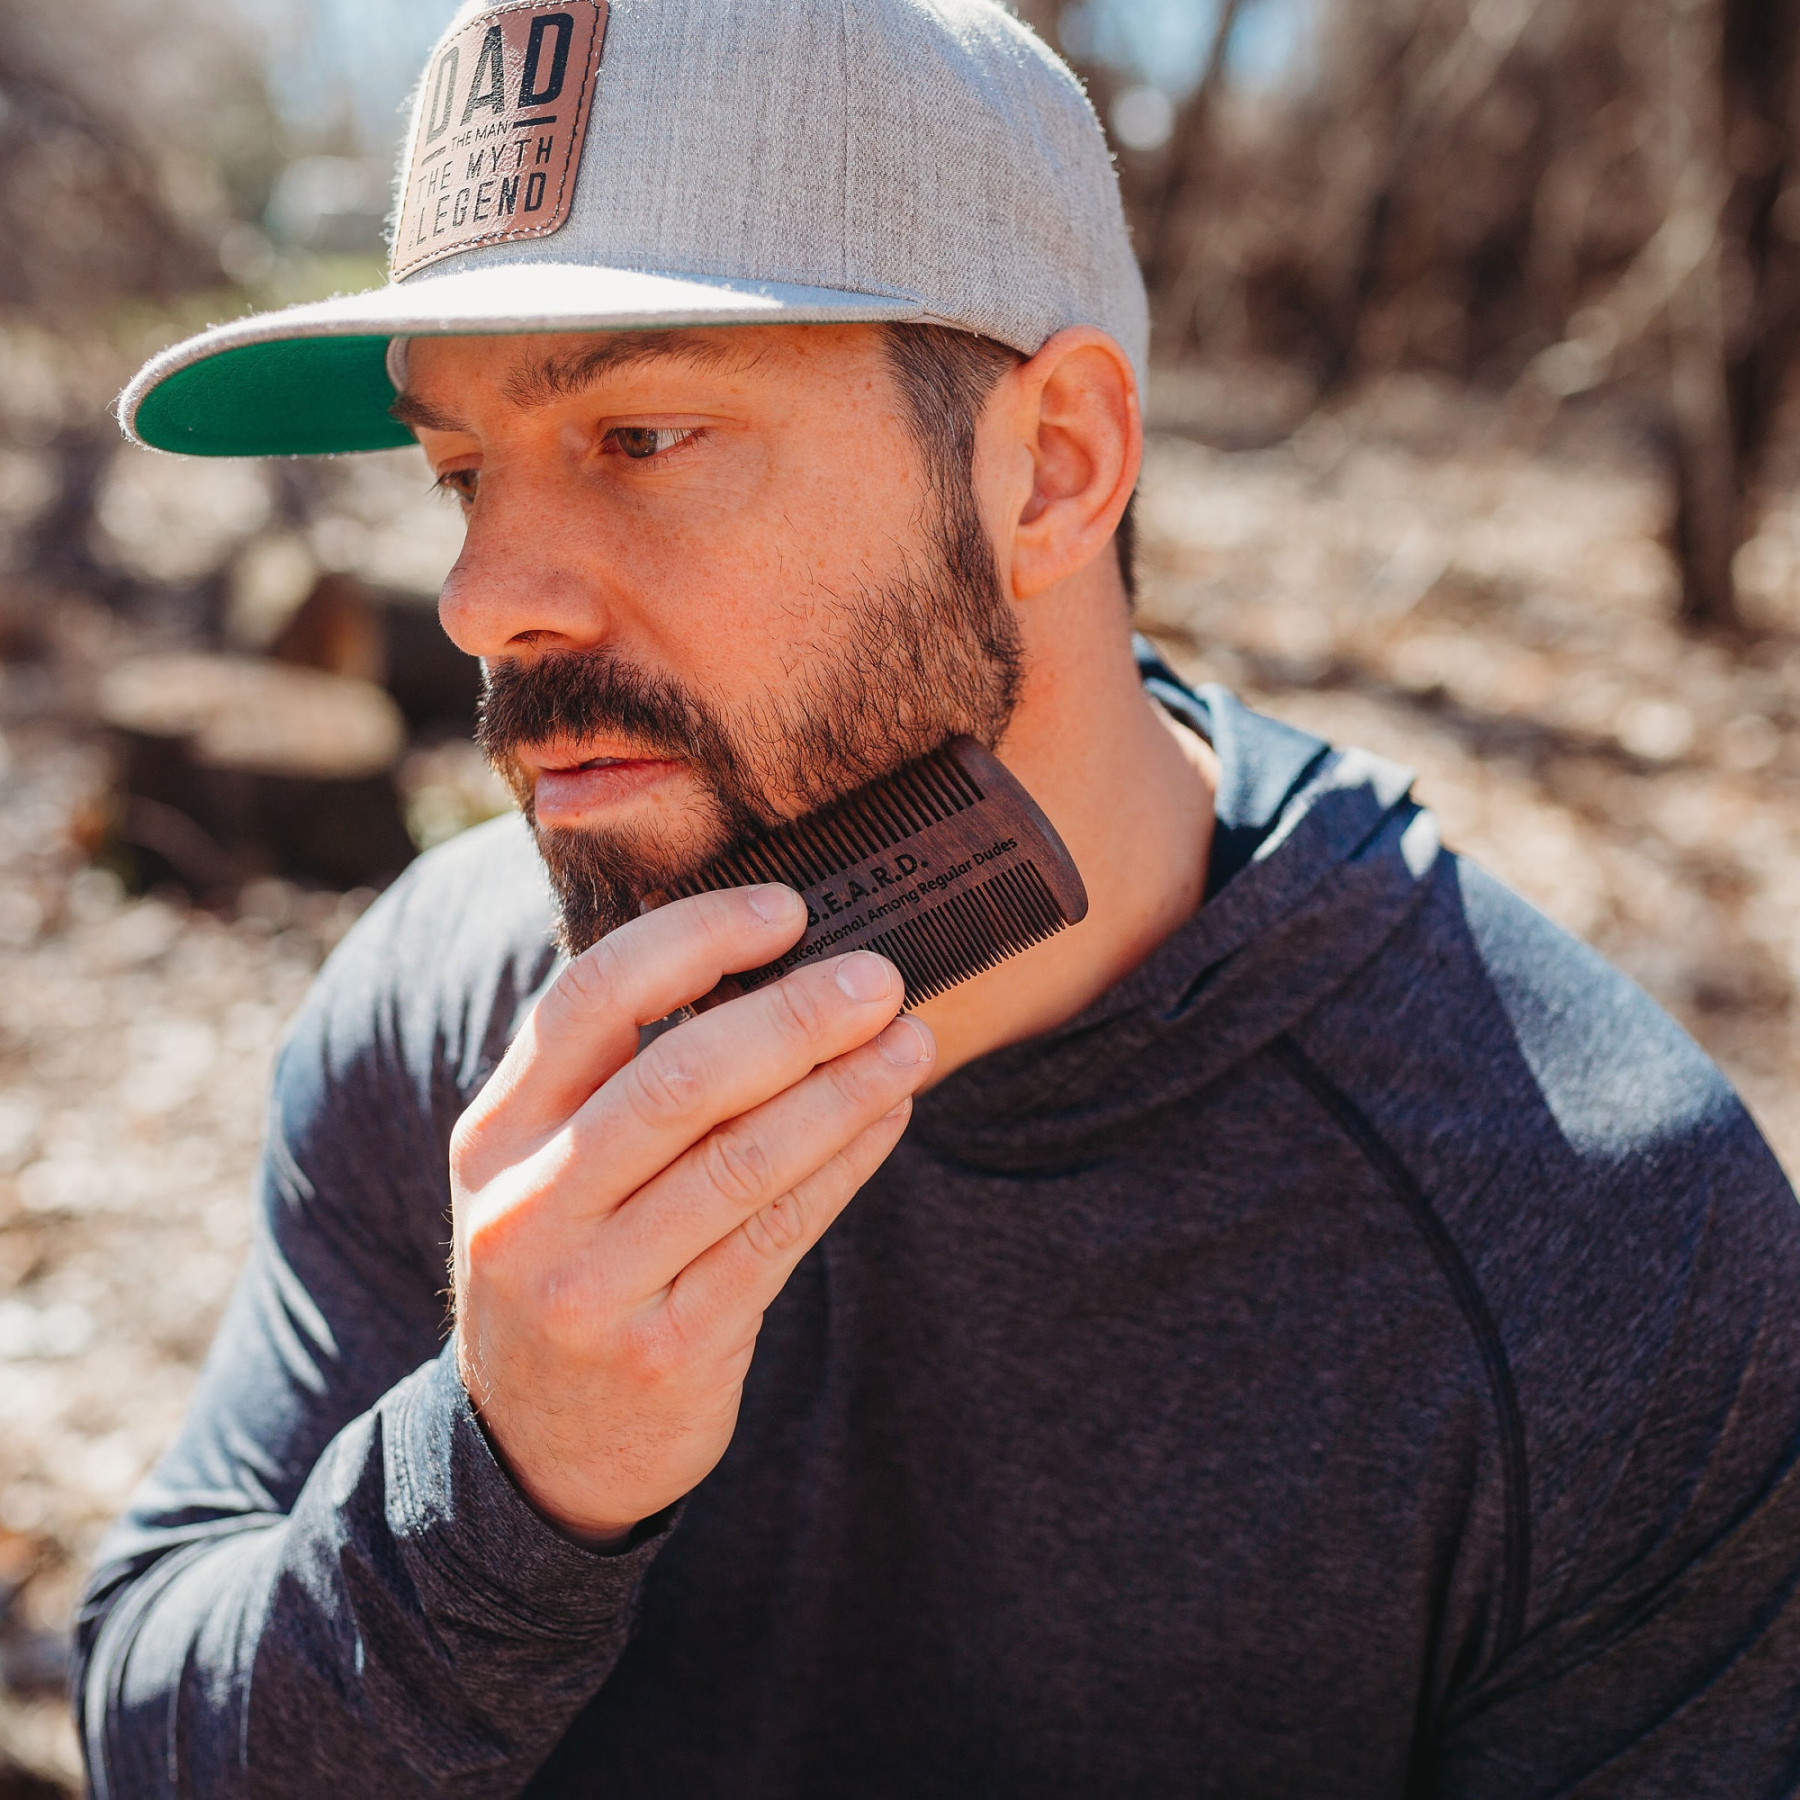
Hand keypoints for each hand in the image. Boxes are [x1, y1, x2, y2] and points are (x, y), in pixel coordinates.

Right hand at [448, 884, 933, 1541]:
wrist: (536, 1451)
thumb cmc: (571, 1262)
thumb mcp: (547, 1168)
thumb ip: (614, 1076)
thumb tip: (765, 961)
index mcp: (496, 1133)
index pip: (590, 1000)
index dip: (695, 939)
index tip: (787, 910)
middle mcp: (529, 1206)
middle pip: (677, 1080)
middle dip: (795, 1017)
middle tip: (879, 978)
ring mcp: (592, 1288)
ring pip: (740, 1161)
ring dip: (842, 1089)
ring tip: (911, 1040)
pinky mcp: (666, 1353)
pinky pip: (777, 1236)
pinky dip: (844, 1164)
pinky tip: (890, 1117)